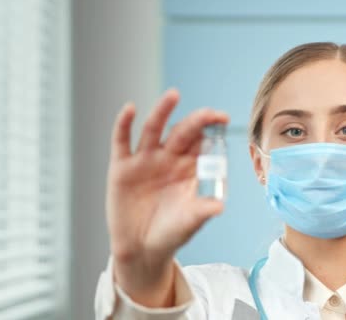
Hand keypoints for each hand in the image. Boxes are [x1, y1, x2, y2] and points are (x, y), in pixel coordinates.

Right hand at [106, 89, 228, 305]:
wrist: (142, 249)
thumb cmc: (171, 233)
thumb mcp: (189, 221)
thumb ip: (203, 211)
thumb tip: (220, 206)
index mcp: (189, 168)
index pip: (202, 141)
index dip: (211, 129)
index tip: (223, 119)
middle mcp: (168, 158)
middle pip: (182, 132)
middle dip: (196, 120)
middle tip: (210, 113)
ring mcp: (145, 160)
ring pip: (154, 129)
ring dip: (162, 111)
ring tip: (174, 95)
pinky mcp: (122, 167)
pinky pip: (122, 141)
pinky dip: (124, 124)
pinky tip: (130, 109)